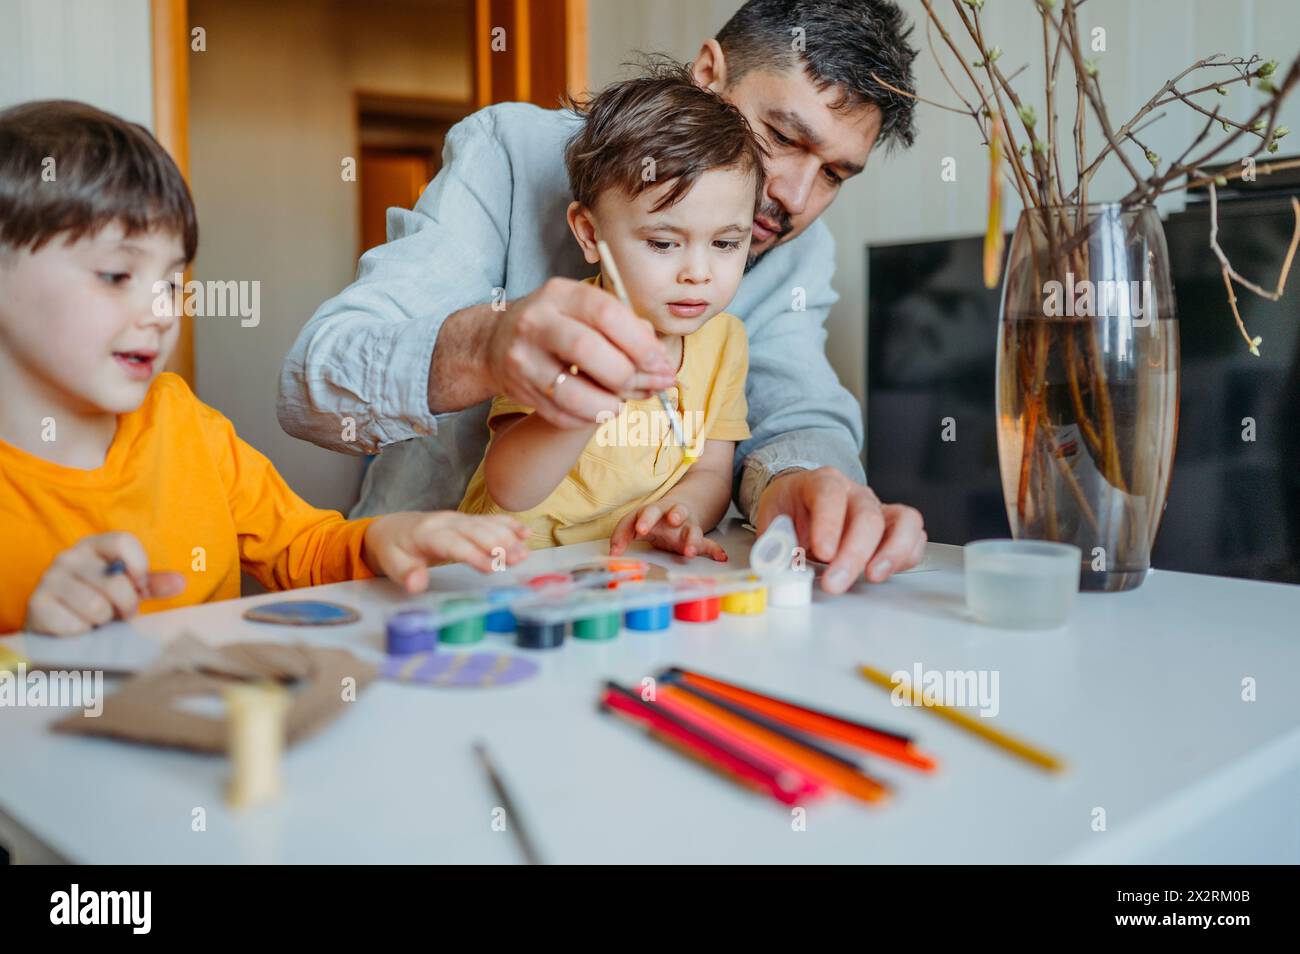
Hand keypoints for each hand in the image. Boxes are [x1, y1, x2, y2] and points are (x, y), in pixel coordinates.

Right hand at [25, 533, 185, 635]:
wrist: (54, 624)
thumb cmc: (97, 600)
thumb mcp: (127, 588)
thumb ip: (152, 584)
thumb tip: (180, 582)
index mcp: (93, 545)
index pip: (124, 542)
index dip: (140, 567)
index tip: (140, 585)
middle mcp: (68, 557)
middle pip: (115, 581)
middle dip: (126, 605)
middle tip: (120, 612)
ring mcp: (49, 579)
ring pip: (96, 606)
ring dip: (102, 620)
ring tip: (96, 618)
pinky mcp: (37, 605)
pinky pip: (76, 624)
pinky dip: (82, 631)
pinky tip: (76, 625)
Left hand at [364, 512, 529, 592]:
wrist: (394, 528)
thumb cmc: (396, 549)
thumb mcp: (392, 564)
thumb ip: (405, 574)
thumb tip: (416, 584)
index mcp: (427, 534)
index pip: (454, 544)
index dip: (473, 555)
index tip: (492, 568)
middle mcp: (446, 522)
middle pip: (475, 531)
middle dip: (498, 544)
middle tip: (518, 559)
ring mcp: (459, 519)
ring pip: (486, 525)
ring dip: (508, 537)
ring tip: (525, 553)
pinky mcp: (468, 520)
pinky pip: (490, 520)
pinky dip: (509, 524)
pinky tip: (525, 533)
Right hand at [485, 278, 677, 427]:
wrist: (495, 342)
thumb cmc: (557, 325)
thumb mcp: (585, 310)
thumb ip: (625, 327)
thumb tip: (660, 363)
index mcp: (560, 294)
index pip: (606, 313)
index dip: (640, 342)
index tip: (661, 362)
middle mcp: (536, 323)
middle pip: (588, 351)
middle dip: (628, 374)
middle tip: (651, 385)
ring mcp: (523, 359)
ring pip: (573, 393)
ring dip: (610, 404)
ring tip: (624, 402)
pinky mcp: (519, 391)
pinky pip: (562, 414)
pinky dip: (590, 417)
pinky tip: (601, 408)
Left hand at [609, 501, 728, 561]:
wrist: (677, 512)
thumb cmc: (653, 520)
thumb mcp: (635, 523)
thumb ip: (622, 536)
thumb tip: (612, 553)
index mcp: (656, 510)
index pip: (648, 511)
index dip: (644, 520)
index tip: (639, 531)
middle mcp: (674, 516)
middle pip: (675, 512)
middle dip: (674, 515)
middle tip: (671, 520)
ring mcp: (687, 527)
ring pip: (693, 529)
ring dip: (692, 538)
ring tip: (689, 551)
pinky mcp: (698, 539)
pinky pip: (709, 544)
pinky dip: (715, 551)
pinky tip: (721, 558)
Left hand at [755, 467, 925, 593]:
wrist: (804, 501)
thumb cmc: (791, 510)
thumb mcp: (772, 520)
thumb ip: (774, 543)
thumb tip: (776, 566)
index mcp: (822, 482)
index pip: (829, 494)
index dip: (828, 523)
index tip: (822, 552)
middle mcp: (855, 493)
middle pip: (867, 516)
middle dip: (853, 553)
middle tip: (835, 582)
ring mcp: (879, 508)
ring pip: (903, 521)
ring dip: (892, 552)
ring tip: (873, 576)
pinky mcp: (894, 527)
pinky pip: (914, 537)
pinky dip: (906, 557)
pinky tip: (884, 572)